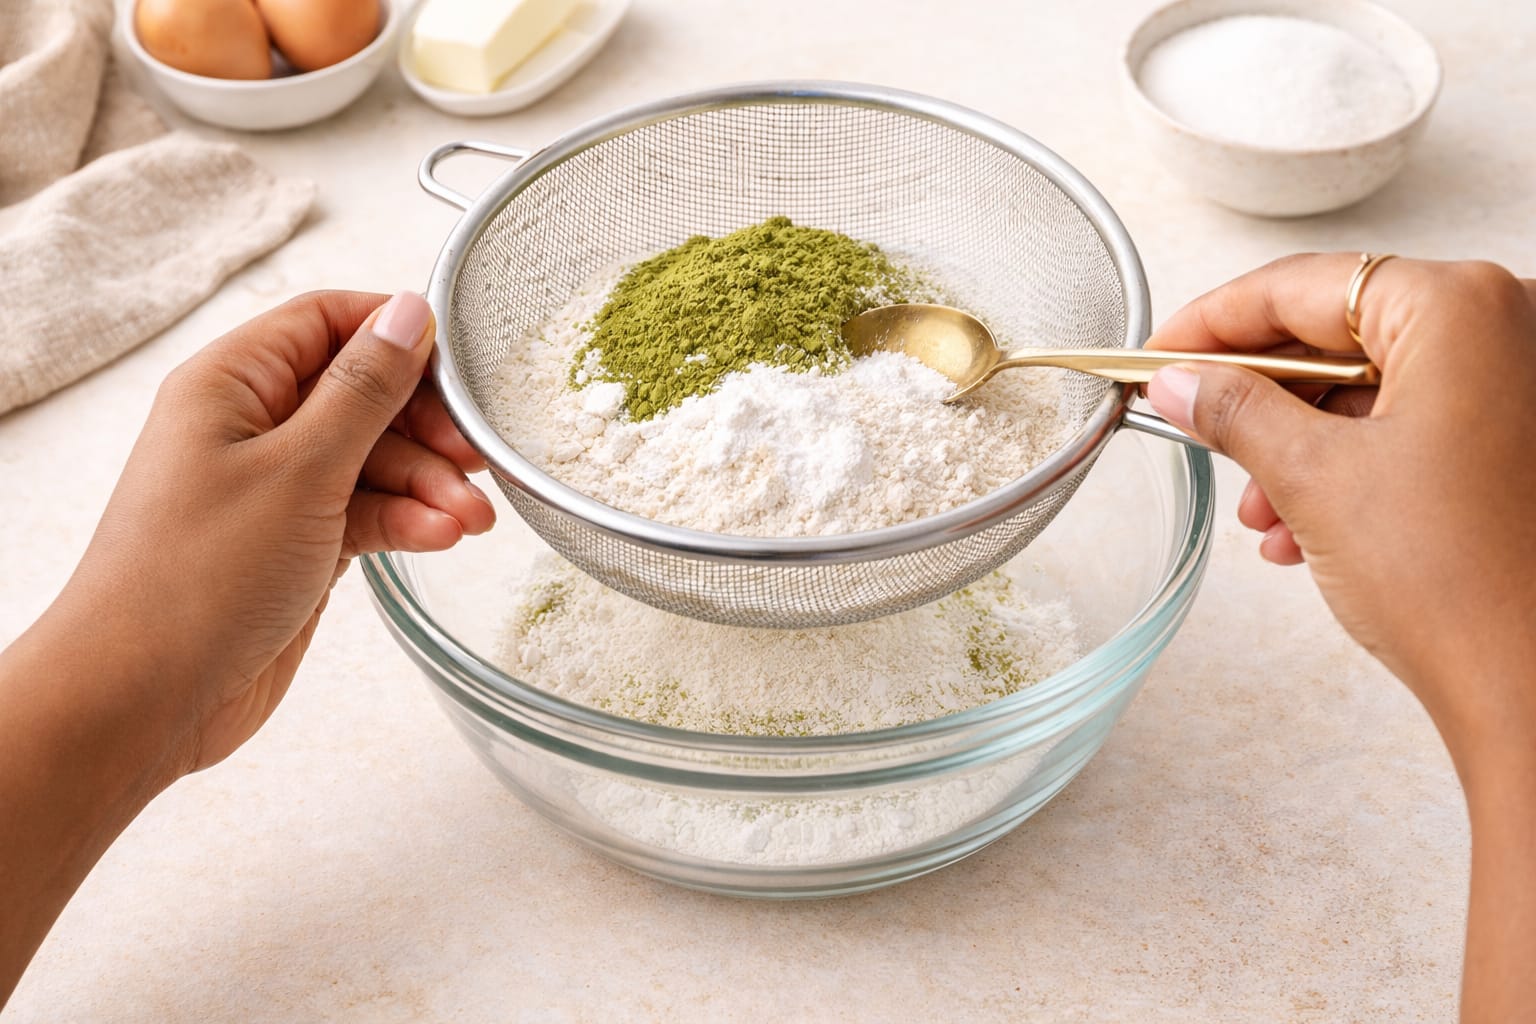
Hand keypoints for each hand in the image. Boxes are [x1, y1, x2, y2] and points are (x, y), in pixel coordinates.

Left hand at [0, 290, 494, 1001]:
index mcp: (232, 384)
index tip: (459, 366)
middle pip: (361, 395)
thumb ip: (364, 389)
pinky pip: (366, 512)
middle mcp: (251, 427)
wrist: (144, 697)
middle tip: (476, 458)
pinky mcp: (295, 543)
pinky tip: (442, 537)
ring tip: (471, 519)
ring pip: (373, 460)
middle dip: (426, 427)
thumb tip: (407, 313)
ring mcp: (274, 488)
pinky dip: (407, 522)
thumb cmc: (197, 577)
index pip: (326, 322)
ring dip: (427, 485)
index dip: (395, 335)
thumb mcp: (300, 468)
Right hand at [1143, 255, 1535, 1022]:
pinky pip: (1412, 425)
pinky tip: (1305, 529)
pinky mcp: (1516, 441)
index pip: (1300, 287)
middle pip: (1338, 334)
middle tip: (1194, 426)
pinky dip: (1349, 467)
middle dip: (1259, 396)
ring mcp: (1516, 385)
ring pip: (1371, 387)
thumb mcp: (1312, 478)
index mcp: (1457, 307)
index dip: (1210, 323)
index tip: (1157, 356)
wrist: (1531, 688)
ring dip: (1299, 444)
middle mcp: (1504, 326)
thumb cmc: (1456, 581)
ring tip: (1259, 510)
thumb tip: (1179, 381)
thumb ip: (1234, 411)